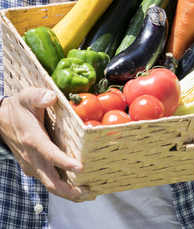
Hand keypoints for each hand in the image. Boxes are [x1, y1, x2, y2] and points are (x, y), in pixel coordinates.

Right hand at [0, 87, 92, 201]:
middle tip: (88, 191)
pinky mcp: (33, 167)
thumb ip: (39, 96)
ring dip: (67, 192)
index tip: (80, 168)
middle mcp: (32, 156)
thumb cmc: (17, 108)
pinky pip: (48, 180)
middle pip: (50, 180)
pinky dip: (62, 187)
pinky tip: (78, 188)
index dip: (65, 162)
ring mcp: (32, 164)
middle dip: (69, 190)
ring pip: (49, 184)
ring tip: (88, 194)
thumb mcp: (26, 97)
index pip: (50, 154)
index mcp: (33, 140)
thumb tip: (52, 97)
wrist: (0, 119)